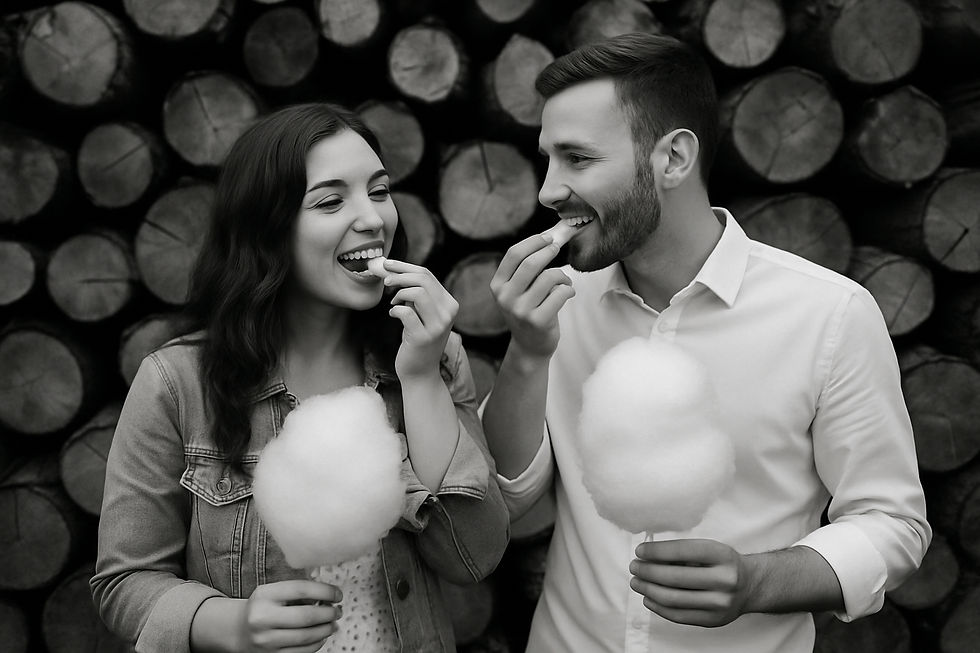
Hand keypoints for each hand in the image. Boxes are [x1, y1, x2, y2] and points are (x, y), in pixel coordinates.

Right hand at [237, 580, 342, 651]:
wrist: (240, 629)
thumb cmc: (264, 606)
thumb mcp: (275, 591)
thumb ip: (299, 590)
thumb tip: (330, 594)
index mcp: (264, 595)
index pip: (301, 589)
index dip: (325, 591)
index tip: (337, 594)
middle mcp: (262, 618)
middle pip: (306, 616)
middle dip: (329, 614)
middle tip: (337, 611)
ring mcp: (266, 640)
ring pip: (306, 637)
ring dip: (326, 629)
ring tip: (332, 623)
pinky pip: (302, 652)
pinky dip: (317, 643)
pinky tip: (321, 635)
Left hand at [383, 259, 458, 379]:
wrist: (420, 372)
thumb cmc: (417, 340)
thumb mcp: (421, 314)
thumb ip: (413, 294)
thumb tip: (389, 269)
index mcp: (450, 304)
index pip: (428, 275)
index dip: (405, 267)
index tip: (388, 264)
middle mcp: (448, 313)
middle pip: (423, 280)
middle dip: (400, 276)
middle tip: (386, 281)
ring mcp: (437, 326)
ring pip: (418, 292)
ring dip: (399, 293)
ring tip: (393, 302)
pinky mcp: (423, 337)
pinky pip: (406, 312)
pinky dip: (395, 310)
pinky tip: (393, 315)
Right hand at [489, 233, 574, 359]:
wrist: (530, 346)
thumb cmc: (528, 311)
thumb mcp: (516, 291)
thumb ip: (524, 269)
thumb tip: (548, 239)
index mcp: (497, 286)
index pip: (513, 254)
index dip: (533, 242)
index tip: (547, 237)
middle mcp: (505, 298)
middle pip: (531, 263)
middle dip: (548, 251)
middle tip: (558, 248)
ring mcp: (521, 311)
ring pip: (549, 277)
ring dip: (562, 275)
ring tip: (565, 281)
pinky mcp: (538, 321)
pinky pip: (560, 293)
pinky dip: (569, 289)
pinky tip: (567, 293)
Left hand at [629, 539, 751, 627]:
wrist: (750, 585)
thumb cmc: (722, 563)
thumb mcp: (709, 548)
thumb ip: (682, 552)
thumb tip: (647, 555)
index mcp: (721, 555)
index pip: (682, 551)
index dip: (656, 551)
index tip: (640, 551)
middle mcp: (723, 580)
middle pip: (674, 577)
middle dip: (647, 571)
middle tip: (634, 566)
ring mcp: (719, 603)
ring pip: (673, 598)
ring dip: (648, 589)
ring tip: (636, 582)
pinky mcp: (712, 620)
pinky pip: (678, 615)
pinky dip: (658, 606)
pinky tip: (648, 597)